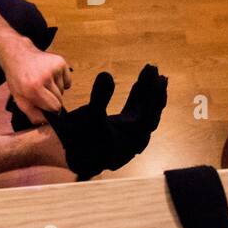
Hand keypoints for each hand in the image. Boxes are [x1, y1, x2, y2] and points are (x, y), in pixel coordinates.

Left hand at [1, 39, 70, 125]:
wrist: (18, 56)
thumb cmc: (18, 78)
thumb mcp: (19, 99)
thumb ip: (32, 114)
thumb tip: (46, 123)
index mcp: (33, 88)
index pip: (54, 107)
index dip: (50, 109)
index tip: (46, 107)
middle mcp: (44, 77)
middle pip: (60, 99)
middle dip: (52, 99)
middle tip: (41, 92)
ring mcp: (54, 68)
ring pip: (62, 90)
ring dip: (55, 89)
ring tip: (43, 82)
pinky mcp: (60, 62)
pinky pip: (67, 80)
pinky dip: (61, 81)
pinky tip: (50, 76)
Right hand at [45, 64, 167, 179]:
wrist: (68, 157)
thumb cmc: (79, 140)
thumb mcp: (89, 117)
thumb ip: (99, 97)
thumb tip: (106, 74)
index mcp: (133, 136)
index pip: (150, 111)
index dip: (155, 92)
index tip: (159, 75)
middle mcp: (135, 136)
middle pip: (151, 111)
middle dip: (153, 90)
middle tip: (155, 70)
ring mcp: (129, 133)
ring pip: (143, 111)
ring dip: (146, 93)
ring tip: (149, 74)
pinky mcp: (121, 129)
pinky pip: (135, 112)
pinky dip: (137, 99)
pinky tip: (136, 86)